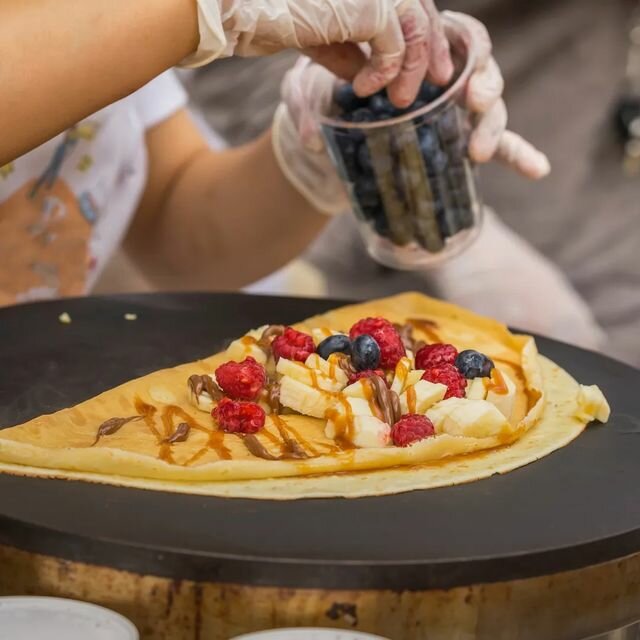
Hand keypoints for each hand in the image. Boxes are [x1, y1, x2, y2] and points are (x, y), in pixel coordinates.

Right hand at [190, 0, 453, 106]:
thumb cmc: (265, 15)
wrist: (238, 9)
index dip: (424, 31)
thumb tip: (366, 70)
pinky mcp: (369, 5)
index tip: (431, 66)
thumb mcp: (317, 35)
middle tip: (437, 83)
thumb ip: (346, 47)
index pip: (408, 0)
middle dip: (433, 48)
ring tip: (398, 100)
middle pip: (422, 7)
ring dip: (413, 68)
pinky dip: (385, 73)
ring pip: (417, 26)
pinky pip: (394, 47)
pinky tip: (363, 89)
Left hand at [271, 12, 549, 214]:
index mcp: (415, 44)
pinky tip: (539, 169)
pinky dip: (518, 153)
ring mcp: (452, 107)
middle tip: (472, 103)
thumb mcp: (306, 93)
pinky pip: (497, 142)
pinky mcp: (455, 137)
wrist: (324, 122)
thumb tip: (311, 141)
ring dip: (492, 125)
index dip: (463, 47)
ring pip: (489, 107)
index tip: (449, 77)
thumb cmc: (320, 95)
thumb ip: (306, 108)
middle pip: (481, 69)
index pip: (457, 34)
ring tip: (478, 152)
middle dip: (484, 84)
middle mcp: (441, 73)